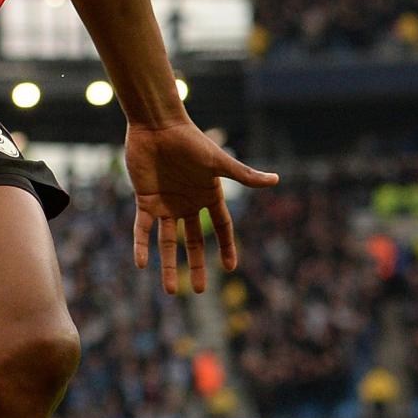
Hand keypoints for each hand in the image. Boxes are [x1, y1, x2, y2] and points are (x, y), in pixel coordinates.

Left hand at [126, 120, 278, 294]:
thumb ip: (243, 176)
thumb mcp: (218, 162)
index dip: (227, 247)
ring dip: (167, 264)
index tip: (230, 268)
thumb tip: (276, 180)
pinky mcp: (145, 200)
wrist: (157, 126)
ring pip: (168, 241)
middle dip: (196, 265)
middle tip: (198, 290)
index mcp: (209, 195)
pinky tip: (141, 264)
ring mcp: (166, 204)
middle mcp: (188, 203)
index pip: (222, 227)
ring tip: (170, 291)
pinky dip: (142, 245)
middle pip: (195, 241)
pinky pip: (142, 229)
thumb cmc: (190, 140)